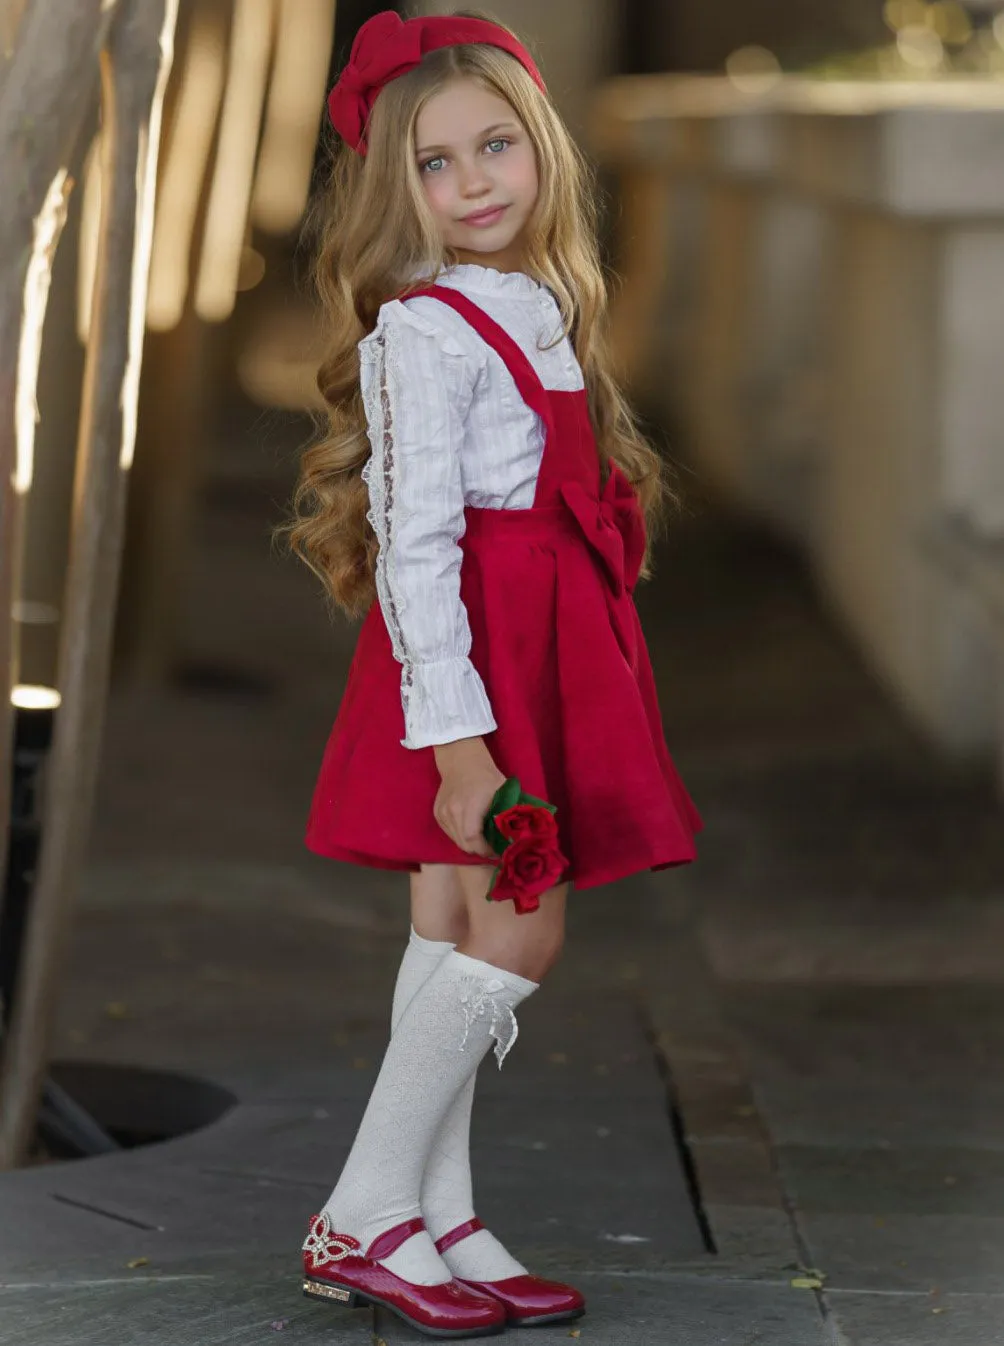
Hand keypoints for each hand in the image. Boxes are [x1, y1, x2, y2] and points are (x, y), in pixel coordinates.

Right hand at [432, 737, 505, 856]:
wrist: (462, 761)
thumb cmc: (486, 777)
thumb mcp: (503, 793)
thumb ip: (507, 815)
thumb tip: (516, 838)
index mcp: (470, 805)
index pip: (473, 839)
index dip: (485, 850)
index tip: (496, 851)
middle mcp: (452, 811)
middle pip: (464, 844)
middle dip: (479, 850)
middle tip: (491, 848)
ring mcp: (442, 813)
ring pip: (456, 840)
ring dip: (470, 844)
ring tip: (482, 839)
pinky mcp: (437, 813)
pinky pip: (450, 833)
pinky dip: (460, 836)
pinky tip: (470, 829)